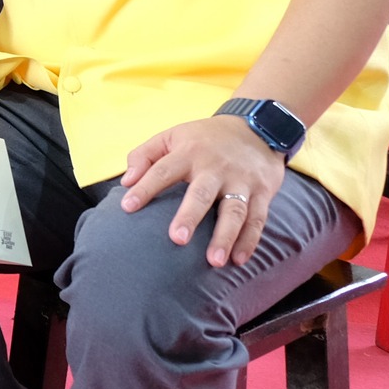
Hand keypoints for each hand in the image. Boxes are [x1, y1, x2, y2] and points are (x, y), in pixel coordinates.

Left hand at [119, 115, 288, 266]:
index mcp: (189, 153)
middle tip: (177, 240)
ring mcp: (242, 181)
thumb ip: (144, 156)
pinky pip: (257, 219)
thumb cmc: (204, 139)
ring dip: (225, 236)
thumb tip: (126, 182)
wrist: (258, 128)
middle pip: (202, 193)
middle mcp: (216, 167)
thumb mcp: (172, 136)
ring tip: (214, 261)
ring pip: (235, 210)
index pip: (162, 170)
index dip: (145, 188)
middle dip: (190, 216)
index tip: (127, 208)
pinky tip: (238, 260)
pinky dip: (249, 241)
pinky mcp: (263, 192)